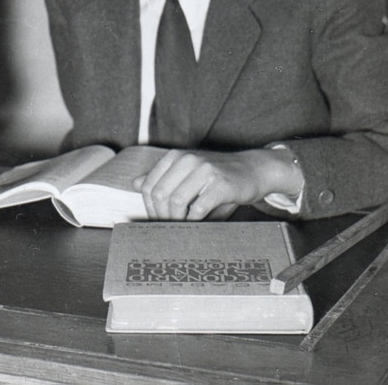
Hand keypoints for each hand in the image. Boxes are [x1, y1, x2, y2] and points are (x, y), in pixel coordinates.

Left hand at [132, 148, 301, 220]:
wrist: (253, 170)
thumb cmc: (217, 176)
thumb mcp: (188, 174)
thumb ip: (163, 178)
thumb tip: (134, 183)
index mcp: (175, 157)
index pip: (149, 185)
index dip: (148, 207)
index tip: (155, 221)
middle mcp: (187, 159)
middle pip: (159, 194)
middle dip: (160, 216)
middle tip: (167, 229)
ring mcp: (204, 169)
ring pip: (176, 201)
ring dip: (175, 221)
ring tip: (180, 230)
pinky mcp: (220, 183)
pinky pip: (198, 208)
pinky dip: (193, 221)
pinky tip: (196, 226)